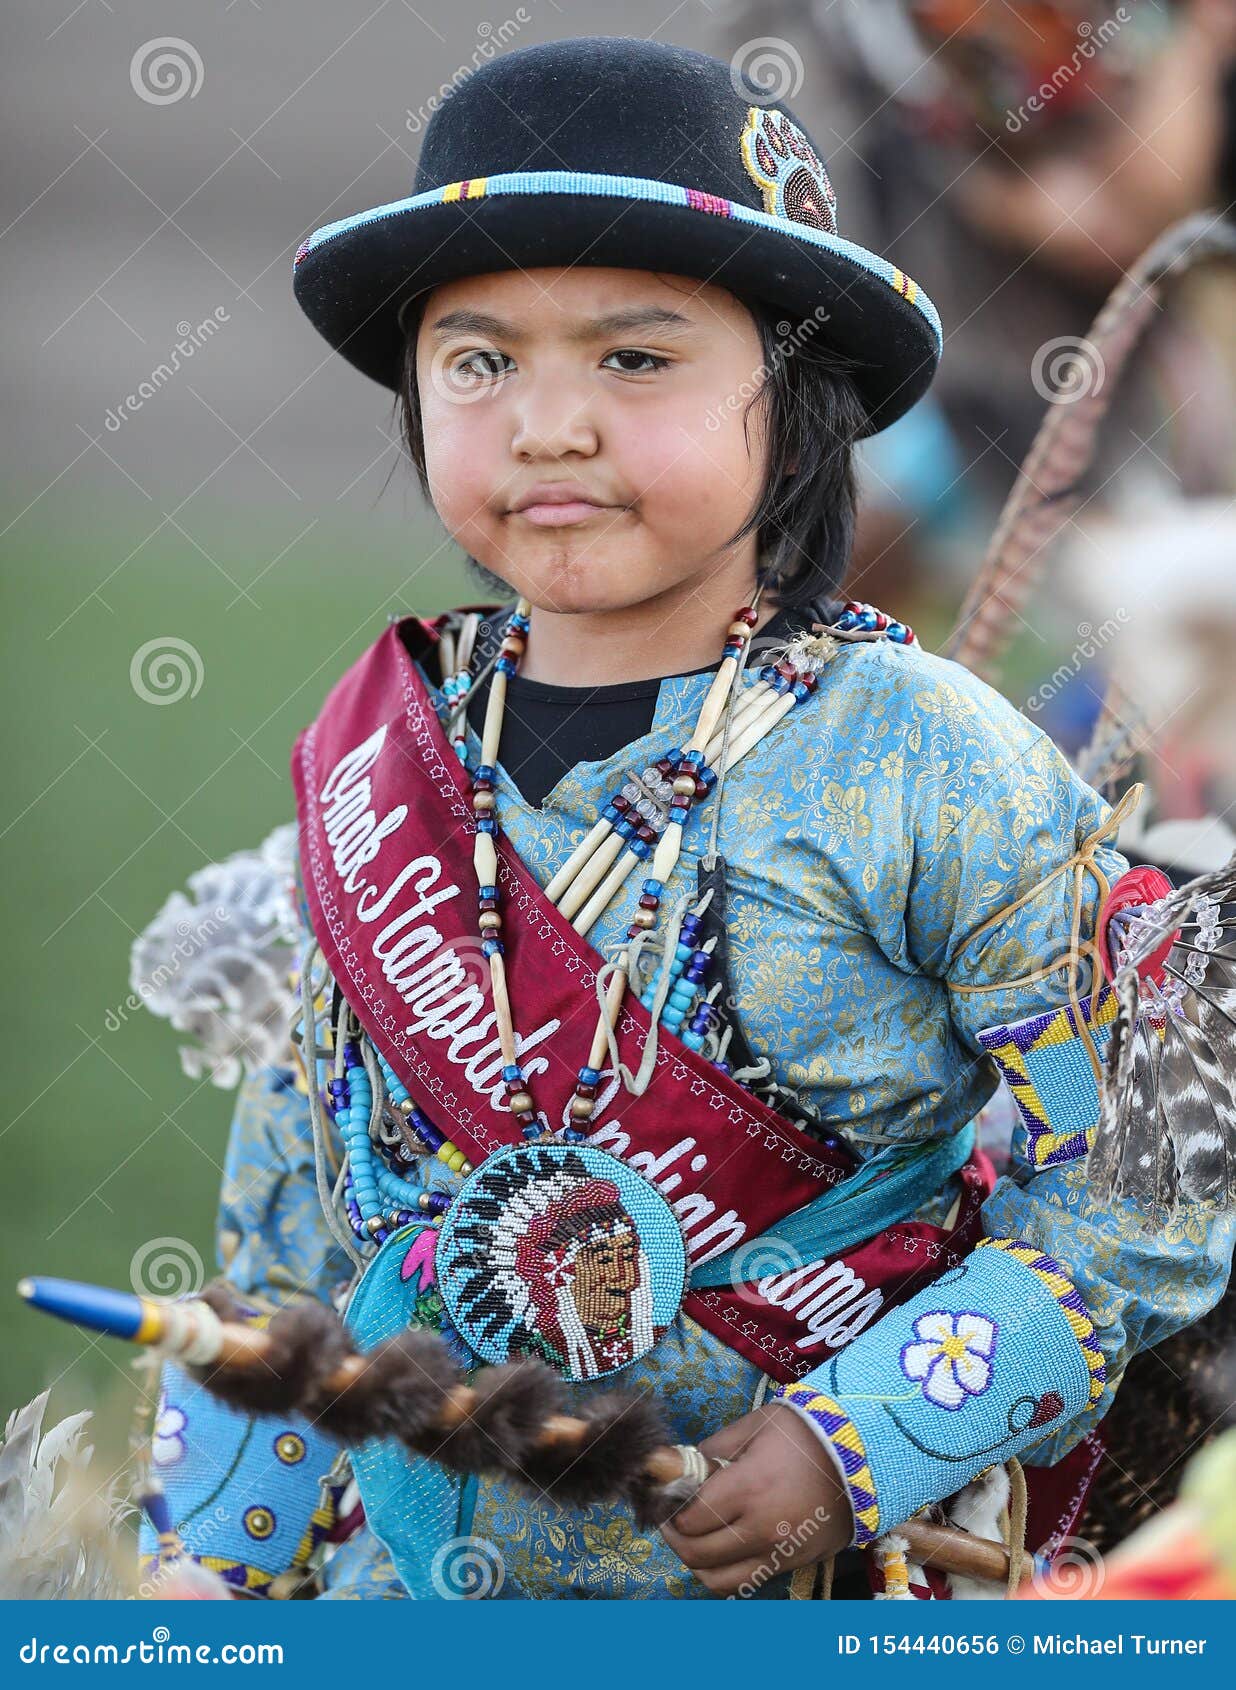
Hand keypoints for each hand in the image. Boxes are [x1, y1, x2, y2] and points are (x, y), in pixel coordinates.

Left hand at [658, 1401, 852, 1596]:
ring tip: (694, 1538)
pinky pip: (747, 1583)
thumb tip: (683, 1469)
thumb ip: (713, 1449)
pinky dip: (725, 1573)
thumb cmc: (806, 1432)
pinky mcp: (793, 1565)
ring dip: (697, 1563)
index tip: (667, 1497)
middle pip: (697, 1555)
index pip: (690, 1519)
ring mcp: (779, 1554)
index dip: (670, 1510)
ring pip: (717, 1582)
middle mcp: (762, 1530)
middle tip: (671, 1518)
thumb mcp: (755, 1425)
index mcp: (748, 1489)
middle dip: (675, 1537)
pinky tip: (723, 1548)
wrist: (866, 1455)